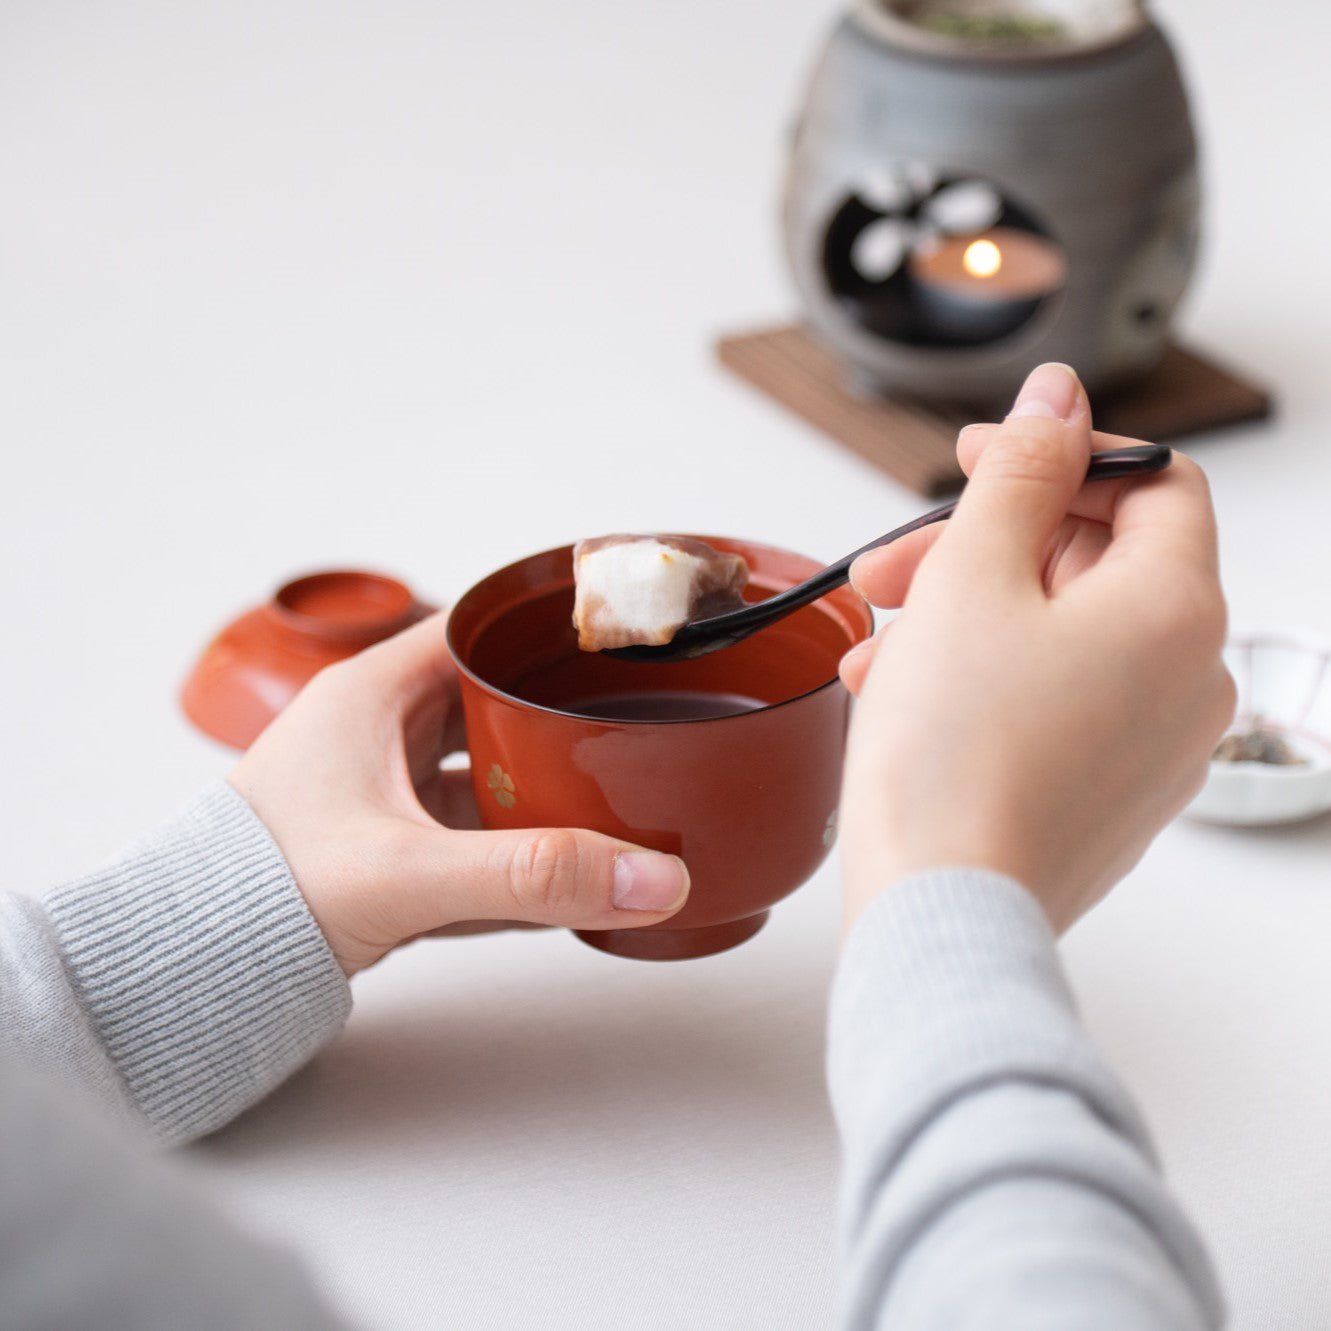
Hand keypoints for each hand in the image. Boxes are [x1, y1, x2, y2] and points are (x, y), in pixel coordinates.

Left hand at [227, 613, 689, 974]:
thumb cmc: (266, 890)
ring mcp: (382, 789)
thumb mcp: (412, 872)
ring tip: (613, 792)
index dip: (541, 632)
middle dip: (555, 715)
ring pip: (485, 767)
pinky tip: (564, 863)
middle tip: (625, 723)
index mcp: (372, 694)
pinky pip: (470, 829)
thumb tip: (649, 878)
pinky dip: (515, 841)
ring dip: (539, 782)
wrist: (198, 967)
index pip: (474, 630)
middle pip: (490, 698)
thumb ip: (532, 876)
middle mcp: (378, 731)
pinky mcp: (386, 845)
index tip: (609, 644)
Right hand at [837, 363, 1234, 933]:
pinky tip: (907, 695)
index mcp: (1176, 610)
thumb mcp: (972, 576)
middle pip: (1094, 562)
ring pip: (1064, 635)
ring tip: (879, 649)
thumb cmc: (953, 757)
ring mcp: (1157, 746)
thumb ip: (1021, 471)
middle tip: (893, 568)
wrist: (942, 913)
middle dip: (983, 548)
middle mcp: (1190, 679)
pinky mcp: (1112, 795)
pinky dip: (989, 679)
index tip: (976, 462)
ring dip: (968, 616)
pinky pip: (1059, 701)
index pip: (1150, 483)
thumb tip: (1060, 398)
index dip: (1057, 455)